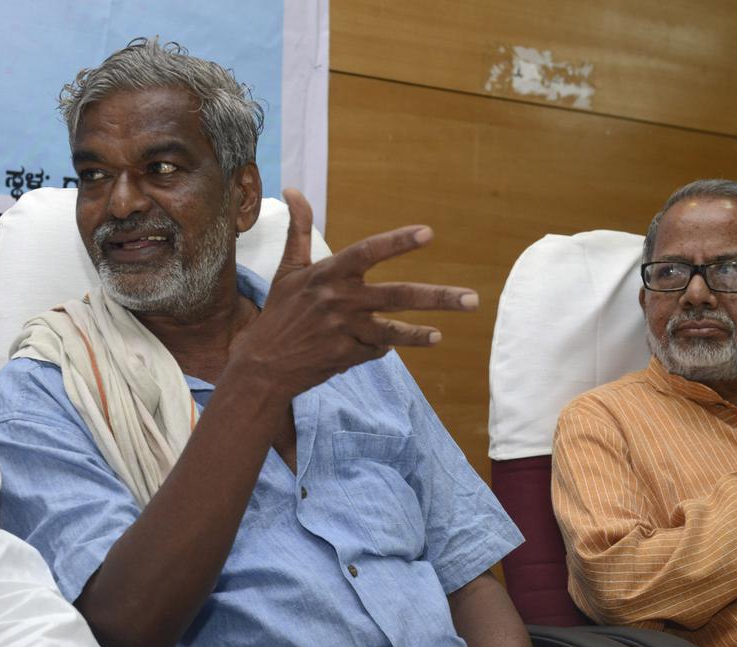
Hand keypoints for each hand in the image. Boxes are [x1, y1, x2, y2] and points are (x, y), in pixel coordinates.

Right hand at [226, 188, 478, 401]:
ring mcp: (345, 330)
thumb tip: (293, 190)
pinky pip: (376, 349)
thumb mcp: (287, 270)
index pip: (368, 251)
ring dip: (419, 334)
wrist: (263, 365)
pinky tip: (380, 345)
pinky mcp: (346, 356)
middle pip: (397, 296)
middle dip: (437, 298)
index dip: (397, 242)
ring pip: (393, 331)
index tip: (428, 233)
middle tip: (472, 300)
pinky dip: (381, 346)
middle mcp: (340, 301)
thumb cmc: (279, 313)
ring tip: (441, 335)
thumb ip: (298, 230)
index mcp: (328, 274)